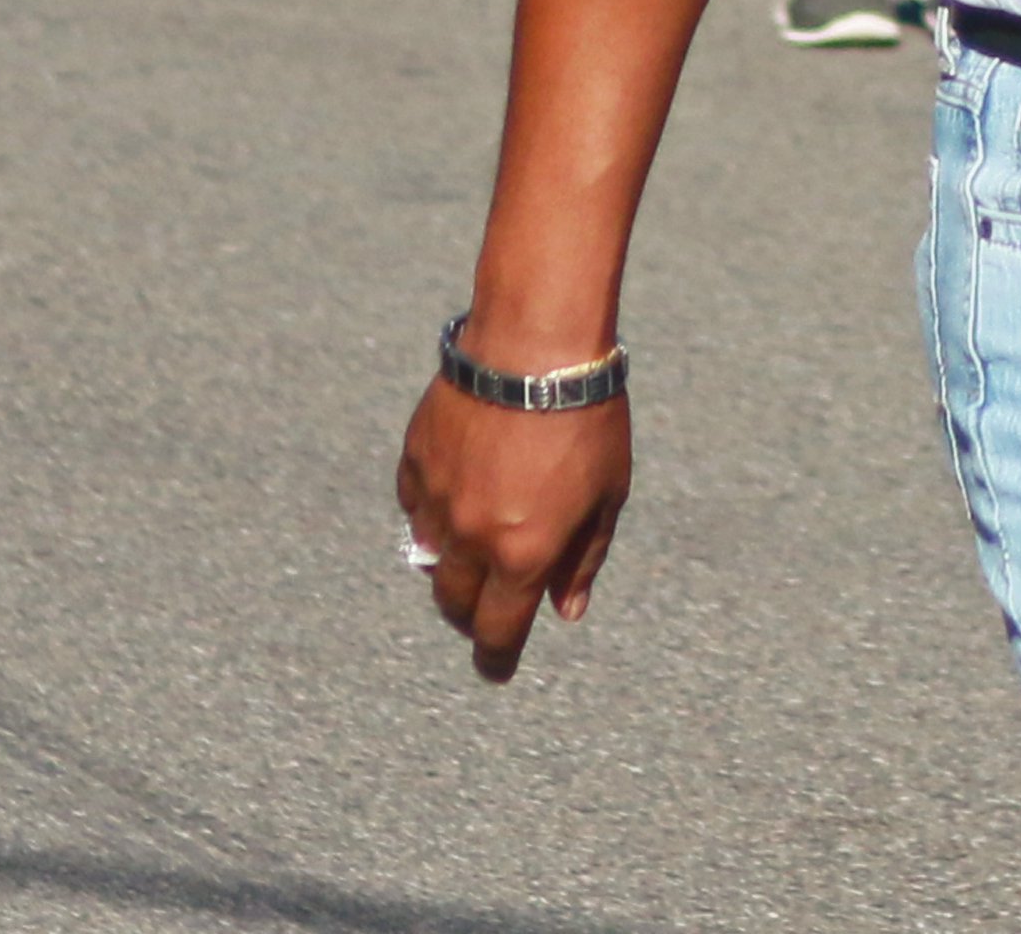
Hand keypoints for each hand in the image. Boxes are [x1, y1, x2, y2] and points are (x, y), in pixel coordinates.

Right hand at [395, 373, 629, 681]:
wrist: (534, 349)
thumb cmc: (587, 420)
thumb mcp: (607, 494)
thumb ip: (583, 558)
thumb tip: (566, 610)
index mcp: (523, 554)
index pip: (499, 630)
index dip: (496, 658)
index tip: (497, 671)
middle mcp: (471, 539)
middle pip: (456, 604)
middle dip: (473, 616)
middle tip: (491, 609)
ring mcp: (435, 504)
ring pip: (431, 560)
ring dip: (452, 567)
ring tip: (477, 551)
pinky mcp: (413, 466)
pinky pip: (416, 510)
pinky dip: (434, 515)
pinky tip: (459, 496)